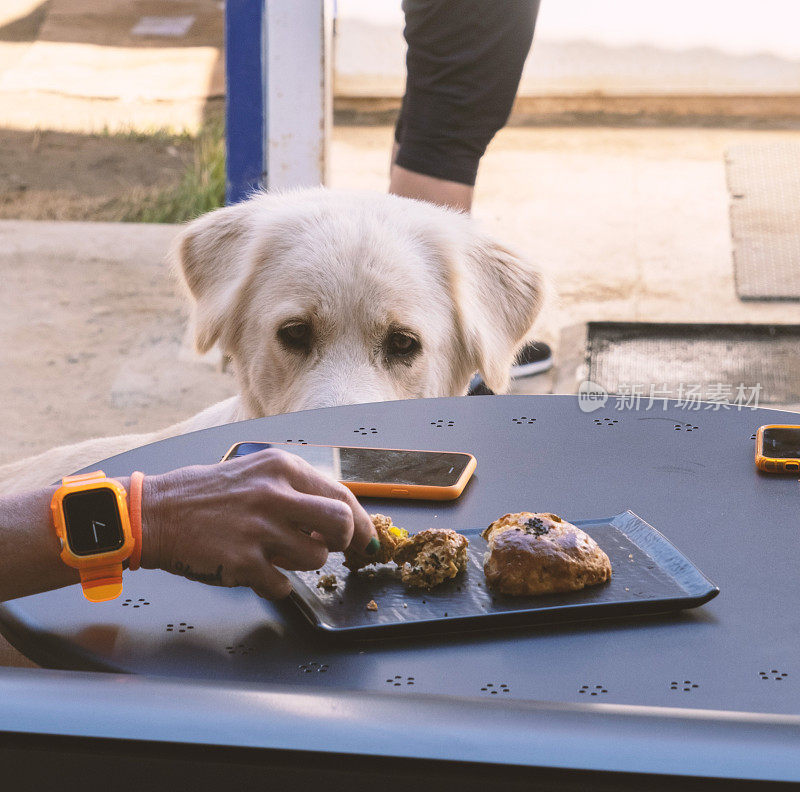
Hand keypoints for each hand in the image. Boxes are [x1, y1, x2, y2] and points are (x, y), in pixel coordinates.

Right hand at [139, 448, 376, 598]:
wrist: (155, 513)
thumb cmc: (207, 495)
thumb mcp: (256, 473)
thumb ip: (296, 490)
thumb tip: (339, 517)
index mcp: (282, 468)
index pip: (341, 495)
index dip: (361, 523)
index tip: (366, 540)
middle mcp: (275, 494)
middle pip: (340, 525)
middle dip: (342, 543)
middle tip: (327, 548)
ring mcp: (259, 529)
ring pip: (315, 559)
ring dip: (303, 565)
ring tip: (276, 554)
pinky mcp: (242, 561)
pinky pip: (282, 586)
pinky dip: (274, 584)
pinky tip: (255, 569)